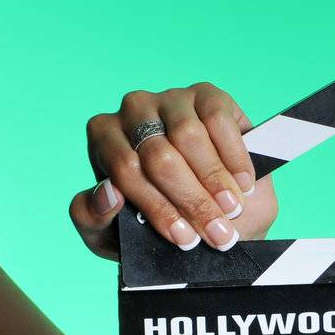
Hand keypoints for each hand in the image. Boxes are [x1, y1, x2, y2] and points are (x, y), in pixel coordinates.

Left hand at [69, 83, 280, 258]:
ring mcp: (170, 98)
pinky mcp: (205, 95)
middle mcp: (132, 110)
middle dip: (192, 201)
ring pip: (189, 137)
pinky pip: (218, 119)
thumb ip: (91, 218)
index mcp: (103, 137)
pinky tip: (243, 183)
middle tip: (217, 234)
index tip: (184, 239)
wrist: (202, 208)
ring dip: (215, 180)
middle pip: (160, 156)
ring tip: (232, 210)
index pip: (126, 169)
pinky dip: (233, 157)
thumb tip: (106, 194)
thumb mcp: (112, 234)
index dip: (158, 207)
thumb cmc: (150, 220)